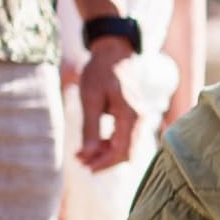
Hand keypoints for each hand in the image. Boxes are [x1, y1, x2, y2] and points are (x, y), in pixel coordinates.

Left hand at [74, 38, 140, 172]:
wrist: (112, 53)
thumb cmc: (100, 72)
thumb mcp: (90, 99)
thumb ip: (90, 128)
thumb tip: (89, 154)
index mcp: (129, 115)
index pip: (121, 151)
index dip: (104, 163)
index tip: (85, 167)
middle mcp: (139, 118)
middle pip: (126, 153)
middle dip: (103, 160)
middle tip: (80, 161)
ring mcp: (138, 117)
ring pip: (126, 147)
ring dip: (105, 154)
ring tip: (82, 154)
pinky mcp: (133, 115)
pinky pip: (125, 137)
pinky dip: (110, 144)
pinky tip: (93, 144)